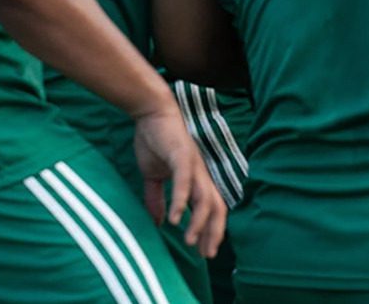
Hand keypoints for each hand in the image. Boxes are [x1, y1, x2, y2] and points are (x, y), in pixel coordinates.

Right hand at [132, 108, 225, 256]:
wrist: (151, 113)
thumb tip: (159, 222)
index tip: (206, 250)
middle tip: (207, 254)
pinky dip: (182, 201)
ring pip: (205, 199)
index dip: (212, 229)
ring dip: (199, 222)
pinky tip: (176, 219)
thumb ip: (158, 198)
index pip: (212, 208)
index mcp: (197, 179)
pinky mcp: (183, 156)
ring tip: (191, 240)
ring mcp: (194, 166)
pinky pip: (185, 183)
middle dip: (214, 232)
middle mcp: (201, 174)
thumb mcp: (153, 176)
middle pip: (217, 207)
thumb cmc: (156, 142)